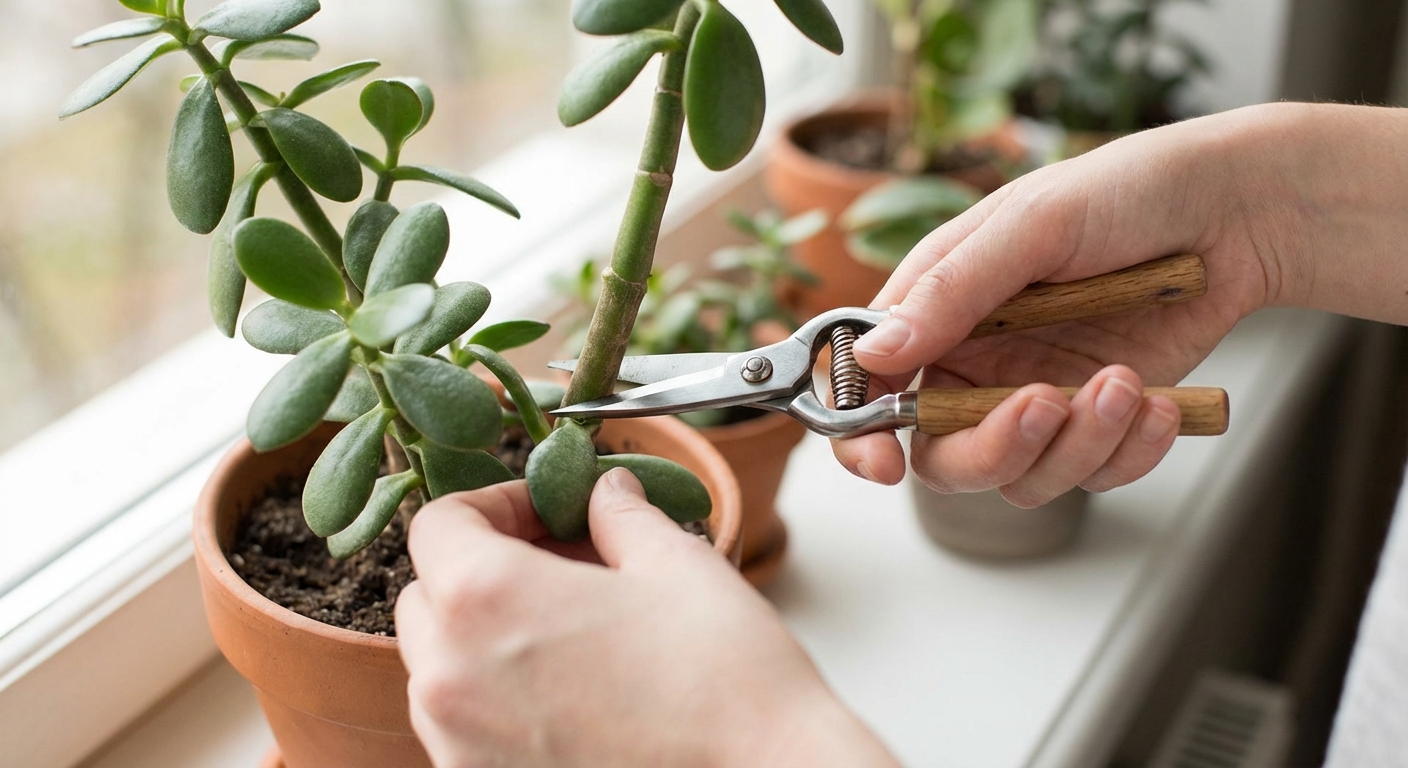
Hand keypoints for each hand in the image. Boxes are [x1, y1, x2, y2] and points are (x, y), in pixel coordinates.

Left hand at [396, 470, 897, 767]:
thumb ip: (621, 514)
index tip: (544, 511)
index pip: (438, 524)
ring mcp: (459, 746)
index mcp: (486, 599)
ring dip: (486, 637)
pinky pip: (462, 730)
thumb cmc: (726, 680)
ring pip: (440, 668)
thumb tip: (604, 491)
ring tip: (574, 633)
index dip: (494, 503)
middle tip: (564, 564)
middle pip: (427, 596)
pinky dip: (497, 700)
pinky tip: (574, 693)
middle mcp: (450, 677)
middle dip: (486, 569)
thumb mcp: (676, 563)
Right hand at [835, 103, 1407, 504]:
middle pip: (943, 454)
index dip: (859, 430)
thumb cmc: (1130, 191)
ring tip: (1126, 385)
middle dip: (993, 447)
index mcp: (937, 307)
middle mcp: (976, 362)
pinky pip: (1092, 475)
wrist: (1239, 210)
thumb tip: (874, 354)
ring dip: (1079, 445)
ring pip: (1022, 477)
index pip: (868, 383)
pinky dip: (1128, 451)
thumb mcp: (1032, 226)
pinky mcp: (1098, 421)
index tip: (882, 461)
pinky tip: (1160, 404)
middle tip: (1047, 405)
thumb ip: (950, 293)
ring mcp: (1036, 395)